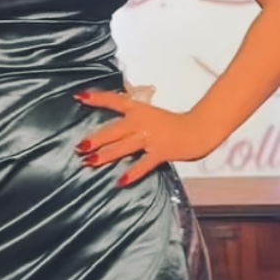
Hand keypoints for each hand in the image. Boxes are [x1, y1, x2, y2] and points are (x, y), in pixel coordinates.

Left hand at [74, 90, 209, 185]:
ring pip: (122, 147)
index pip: (115, 101)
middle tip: (79, 147)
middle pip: (113, 130)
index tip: (79, 97)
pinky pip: (142, 165)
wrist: (199, 128)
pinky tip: (120, 181)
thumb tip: (118, 127)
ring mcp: (150, 138)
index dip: (97, 99)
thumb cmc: (175, 123)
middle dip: (95, 139)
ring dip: (105, 155)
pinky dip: (131, 174)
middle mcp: (141, 122)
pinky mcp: (160, 152)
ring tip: (90, 162)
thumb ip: (135, 119)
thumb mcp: (152, 115)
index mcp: (140, 110)